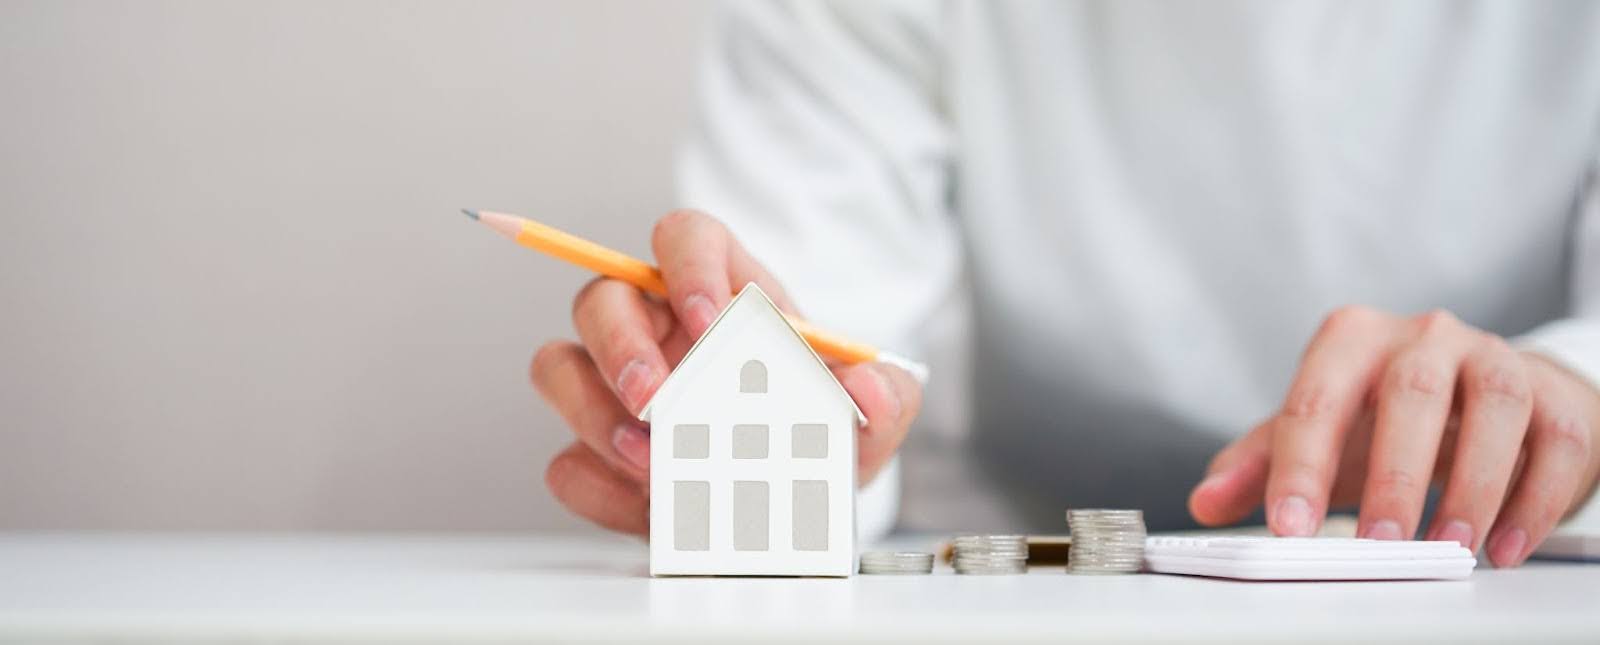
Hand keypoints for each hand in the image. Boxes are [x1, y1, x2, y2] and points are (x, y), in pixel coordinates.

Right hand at [531, 210, 922, 535]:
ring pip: (558, 368)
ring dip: (595, 416)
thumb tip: (868, 389)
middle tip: (662, 403)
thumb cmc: (820, 426)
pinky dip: (600, 487)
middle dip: (622, 349)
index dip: (688, 267)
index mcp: (721, 291)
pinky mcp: (594, 454)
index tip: (712, 319)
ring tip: (654, 465)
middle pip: (600, 298)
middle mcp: (654, 328)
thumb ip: (888, 396)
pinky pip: (565, 462)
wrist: (798, 494)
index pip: (685, 237)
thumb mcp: (871, 412)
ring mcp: (613, 389)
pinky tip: (647, 507)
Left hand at [1189, 306, 1599, 566]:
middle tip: (1380, 541)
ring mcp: (1495, 358)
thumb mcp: (1323, 434)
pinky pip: (1554, 440)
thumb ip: (1260, 465)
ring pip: (1494, 407)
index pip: (1318, 397)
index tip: (1290, 525)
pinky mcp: (1554, 395)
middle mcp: (1426, 336)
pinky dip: (1533, 499)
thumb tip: (1206, 501)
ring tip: (1450, 548)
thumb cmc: (1390, 416)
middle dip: (1395, 473)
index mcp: (1353, 340)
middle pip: (1410, 392)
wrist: (1486, 396)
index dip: (1301, 464)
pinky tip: (1504, 546)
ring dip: (1473, 485)